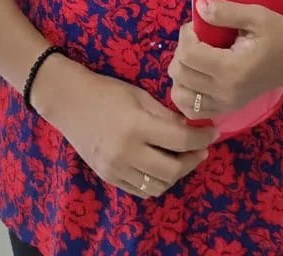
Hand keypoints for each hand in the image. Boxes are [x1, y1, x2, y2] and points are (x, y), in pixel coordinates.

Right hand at [49, 65, 219, 198]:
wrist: (69, 102)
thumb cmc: (106, 91)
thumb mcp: (139, 96)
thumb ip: (166, 115)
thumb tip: (192, 127)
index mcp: (136, 127)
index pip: (180, 140)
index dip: (202, 138)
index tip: (213, 133)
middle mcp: (127, 153)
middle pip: (173, 170)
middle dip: (193, 159)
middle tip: (201, 148)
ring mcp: (116, 169)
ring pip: (159, 185)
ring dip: (177, 174)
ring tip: (183, 157)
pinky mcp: (109, 178)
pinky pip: (142, 191)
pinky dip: (157, 183)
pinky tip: (162, 166)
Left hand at [167, 0, 282, 120]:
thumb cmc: (278, 33)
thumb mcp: (256, 15)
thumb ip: (226, 12)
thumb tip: (199, 7)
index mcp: (233, 69)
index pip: (189, 54)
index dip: (186, 35)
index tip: (197, 25)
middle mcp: (226, 92)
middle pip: (180, 73)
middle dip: (181, 50)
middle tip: (196, 38)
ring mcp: (225, 105)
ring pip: (180, 94)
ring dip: (180, 72)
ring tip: (195, 57)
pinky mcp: (226, 110)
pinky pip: (192, 111)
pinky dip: (186, 95)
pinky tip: (195, 77)